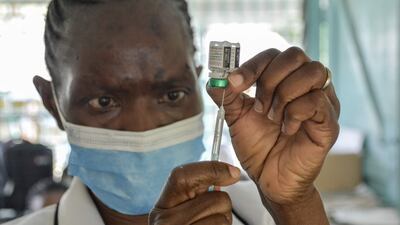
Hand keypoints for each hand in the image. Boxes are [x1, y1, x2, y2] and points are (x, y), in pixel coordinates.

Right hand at [149, 162, 240, 224]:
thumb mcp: (183, 211)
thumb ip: (198, 191)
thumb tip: (231, 173)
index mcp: (163, 207)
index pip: (182, 176)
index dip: (211, 169)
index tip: (232, 173)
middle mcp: (165, 223)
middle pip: (216, 199)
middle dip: (222, 207)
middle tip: (209, 218)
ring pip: (224, 219)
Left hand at [207, 47, 339, 204]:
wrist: (269, 178)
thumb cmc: (258, 145)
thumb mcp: (236, 117)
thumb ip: (227, 96)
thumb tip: (214, 78)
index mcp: (285, 79)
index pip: (274, 54)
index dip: (253, 65)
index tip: (234, 83)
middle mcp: (306, 85)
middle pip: (295, 55)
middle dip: (269, 79)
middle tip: (259, 106)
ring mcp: (322, 101)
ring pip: (313, 72)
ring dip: (284, 94)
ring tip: (273, 118)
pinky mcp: (329, 122)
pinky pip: (317, 101)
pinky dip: (294, 113)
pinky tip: (286, 129)